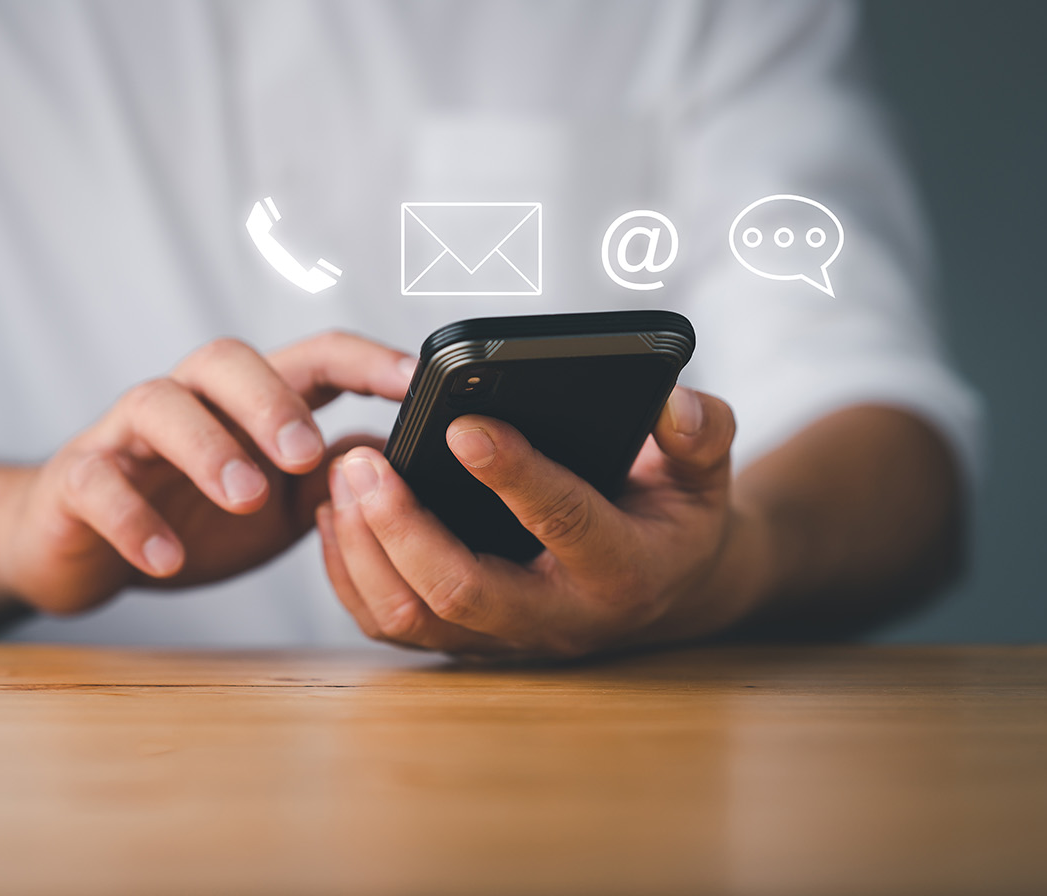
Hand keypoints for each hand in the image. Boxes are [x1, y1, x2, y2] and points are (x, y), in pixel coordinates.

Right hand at [0, 332, 413, 614]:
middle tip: (305, 454)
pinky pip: (98, 481)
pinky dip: (133, 518)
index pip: (312, 358)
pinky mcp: (76, 479)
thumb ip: (335, 479)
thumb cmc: (188, 514)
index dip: (364, 360)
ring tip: (246, 499)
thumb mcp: (280, 505)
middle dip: (271, 400)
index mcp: (247, 403)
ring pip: (159, 404)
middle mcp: (188, 401)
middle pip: (226, 359)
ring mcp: (127, 435)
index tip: (414, 381)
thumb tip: (406, 460)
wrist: (76, 547)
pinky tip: (166, 558)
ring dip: (208, 448)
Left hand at [317, 385, 768, 658]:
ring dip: (365, 549)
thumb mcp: (708, 470)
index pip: (564, 522)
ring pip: (414, 617)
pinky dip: (350, 574)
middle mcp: (560, 616)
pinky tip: (338, 513)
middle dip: (403, 526)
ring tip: (343, 475)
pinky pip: (391, 626)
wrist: (667, 588)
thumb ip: (701, 432)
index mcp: (624, 567)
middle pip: (463, 591)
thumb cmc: (677, 513)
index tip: (461, 424)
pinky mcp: (467, 643)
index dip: (513, 475)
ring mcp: (507, 639)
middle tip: (363, 458)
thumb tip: (672, 402)